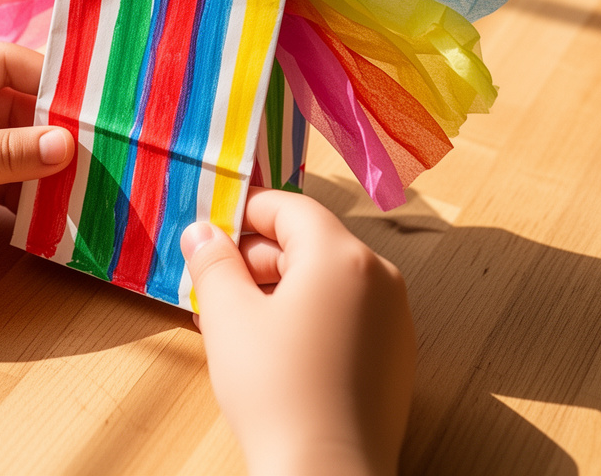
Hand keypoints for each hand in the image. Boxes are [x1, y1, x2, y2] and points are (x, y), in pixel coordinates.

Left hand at [0, 44, 72, 296]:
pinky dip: (12, 189)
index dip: (47, 81)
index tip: (87, 107)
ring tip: (72, 185)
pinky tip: (37, 209)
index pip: (5, 64)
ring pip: (4, 145)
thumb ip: (3, 155)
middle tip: (90, 155)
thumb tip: (65, 146)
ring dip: (32, 165)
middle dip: (46, 132)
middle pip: (11, 107)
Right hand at [181, 189, 414, 475]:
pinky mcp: (396, 357)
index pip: (290, 207)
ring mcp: (394, 318)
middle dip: (259, 256)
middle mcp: (378, 276)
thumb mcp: (229, 317)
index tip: (213, 230)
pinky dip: (311, 316)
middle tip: (215, 283)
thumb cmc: (277, 393)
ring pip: (328, 280)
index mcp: (341, 255)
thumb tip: (203, 230)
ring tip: (236, 320)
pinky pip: (348, 314)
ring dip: (281, 288)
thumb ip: (213, 262)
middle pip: (311, 243)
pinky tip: (274, 348)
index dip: (247, 212)